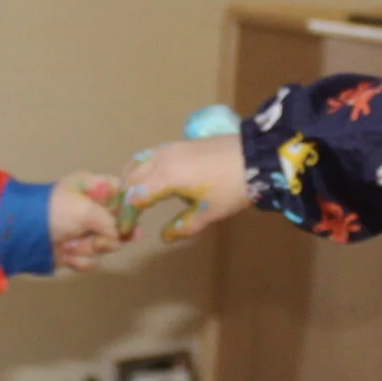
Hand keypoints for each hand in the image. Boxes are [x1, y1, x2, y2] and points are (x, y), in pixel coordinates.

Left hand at [49, 176, 125, 272]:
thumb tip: (124, 235)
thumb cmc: (53, 212)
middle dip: (109, 236)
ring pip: (106, 245)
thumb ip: (110, 221)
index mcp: (91, 188)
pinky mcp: (76, 251)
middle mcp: (90, 209)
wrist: (21, 235)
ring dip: (90, 248)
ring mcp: (83, 231)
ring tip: (72, 245)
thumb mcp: (85, 209)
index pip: (121, 192)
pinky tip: (66, 254)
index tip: (132, 220)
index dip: (130, 205)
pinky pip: (91, 259)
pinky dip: (79, 259)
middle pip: (118, 224)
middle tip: (99, 239)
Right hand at [118, 137, 248, 241]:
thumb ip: (184, 226)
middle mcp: (162, 159)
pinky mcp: (178, 143)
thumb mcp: (209, 213)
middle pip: (131, 177)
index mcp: (166, 177)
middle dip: (125, 198)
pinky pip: (149, 155)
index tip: (126, 231)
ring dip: (131, 181)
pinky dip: (141, 169)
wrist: (256, 156)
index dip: (127, 215)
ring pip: (138, 162)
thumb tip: (164, 237)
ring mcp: (170, 148)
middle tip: (127, 217)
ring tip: (133, 199)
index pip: (135, 196)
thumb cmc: (232, 187)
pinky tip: (149, 180)